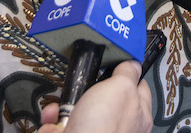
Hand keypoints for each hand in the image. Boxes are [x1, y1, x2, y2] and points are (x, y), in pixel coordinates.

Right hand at [38, 60, 152, 132]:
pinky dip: (53, 126)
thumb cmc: (103, 129)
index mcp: (137, 113)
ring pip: (77, 113)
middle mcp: (119, 127)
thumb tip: (133, 64)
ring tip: (60, 113)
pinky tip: (54, 127)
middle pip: (101, 98)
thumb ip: (128, 73)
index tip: (111, 64)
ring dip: (62, 110)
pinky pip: (61, 127)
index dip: (124, 73)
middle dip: (84, 92)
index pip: (138, 86)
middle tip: (80, 90)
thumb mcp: (120, 88)